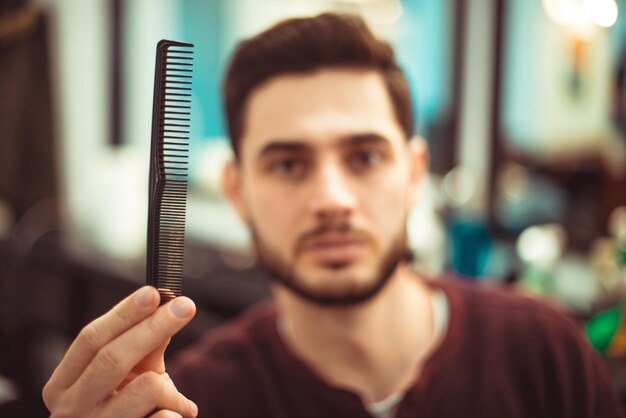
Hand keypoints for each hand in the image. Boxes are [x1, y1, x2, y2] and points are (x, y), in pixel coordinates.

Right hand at [42, 286, 197, 417]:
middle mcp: (69, 410)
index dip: (123, 313)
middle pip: (113, 358)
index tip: (153, 293)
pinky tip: (174, 417)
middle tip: (186, 306)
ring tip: (175, 401)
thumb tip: (165, 309)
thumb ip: (142, 348)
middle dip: (155, 326)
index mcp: (62, 385)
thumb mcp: (126, 378)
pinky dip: (179, 412)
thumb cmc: (124, 410)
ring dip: (171, 389)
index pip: (90, 339)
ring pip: (147, 388)